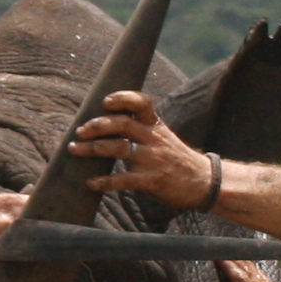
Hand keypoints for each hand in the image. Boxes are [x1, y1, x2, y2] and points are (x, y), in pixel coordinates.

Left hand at [67, 88, 212, 207]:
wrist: (204, 183)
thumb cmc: (178, 160)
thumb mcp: (163, 138)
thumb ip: (141, 131)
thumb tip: (109, 126)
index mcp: (156, 126)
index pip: (142, 102)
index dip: (123, 98)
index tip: (106, 101)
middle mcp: (154, 138)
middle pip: (122, 123)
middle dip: (97, 125)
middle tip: (79, 131)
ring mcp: (153, 159)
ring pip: (119, 148)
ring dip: (93, 149)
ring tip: (76, 150)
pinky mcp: (152, 180)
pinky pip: (123, 180)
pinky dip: (104, 181)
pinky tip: (91, 183)